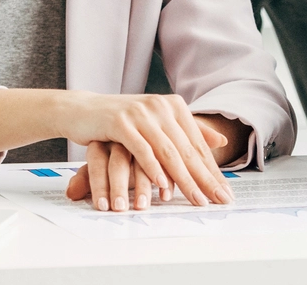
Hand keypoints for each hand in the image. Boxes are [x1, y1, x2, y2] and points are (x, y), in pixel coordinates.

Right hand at [54, 93, 232, 211]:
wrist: (82, 109)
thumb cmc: (122, 121)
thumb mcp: (157, 122)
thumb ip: (187, 130)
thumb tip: (221, 140)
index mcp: (173, 105)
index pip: (197, 144)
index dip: (212, 170)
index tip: (225, 193)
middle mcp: (160, 106)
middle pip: (187, 149)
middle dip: (205, 179)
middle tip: (219, 200)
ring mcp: (140, 113)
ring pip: (168, 152)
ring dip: (183, 179)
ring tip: (196, 199)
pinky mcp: (120, 122)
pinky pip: (141, 149)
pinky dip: (153, 169)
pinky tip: (162, 186)